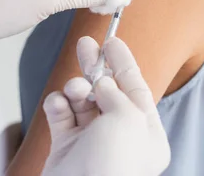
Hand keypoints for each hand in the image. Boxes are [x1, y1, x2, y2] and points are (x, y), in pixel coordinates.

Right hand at [41, 37, 170, 175]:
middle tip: (84, 45)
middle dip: (95, 67)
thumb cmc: (113, 167)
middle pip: (107, 91)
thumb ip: (117, 94)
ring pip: (82, 101)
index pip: (136, 88)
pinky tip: (58, 105)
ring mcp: (92, 142)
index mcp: (146, 133)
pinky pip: (61, 116)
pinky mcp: (66, 148)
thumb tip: (102, 83)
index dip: (123, 62)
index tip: (111, 41)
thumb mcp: (128, 120)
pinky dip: (57, 105)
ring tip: (74, 90)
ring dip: (76, 89)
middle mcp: (120, 136)